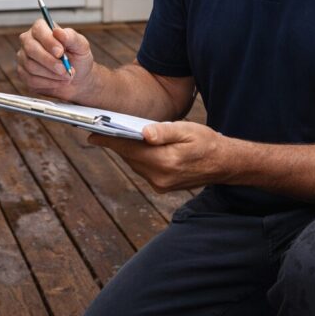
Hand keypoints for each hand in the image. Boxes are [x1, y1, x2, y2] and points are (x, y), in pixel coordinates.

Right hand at [16, 20, 96, 100]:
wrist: (78, 80)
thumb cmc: (78, 59)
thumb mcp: (81, 46)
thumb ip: (71, 38)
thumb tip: (58, 32)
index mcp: (42, 28)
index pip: (39, 30)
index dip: (49, 41)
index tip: (60, 52)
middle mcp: (29, 40)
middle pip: (31, 49)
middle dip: (50, 61)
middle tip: (65, 69)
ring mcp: (23, 57)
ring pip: (31, 66)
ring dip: (52, 74)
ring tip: (67, 76)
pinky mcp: (23, 74)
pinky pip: (31, 79)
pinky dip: (48, 83)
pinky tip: (59, 82)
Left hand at [88, 121, 226, 192]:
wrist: (224, 164)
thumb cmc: (206, 142)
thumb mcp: (188, 130)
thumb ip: (165, 132)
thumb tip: (143, 133)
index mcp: (166, 161)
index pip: (130, 149)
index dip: (109, 140)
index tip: (91, 134)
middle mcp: (160, 177)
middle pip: (130, 156)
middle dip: (117, 142)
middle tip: (101, 128)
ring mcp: (160, 184)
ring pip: (135, 164)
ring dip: (127, 150)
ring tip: (116, 135)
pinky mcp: (162, 187)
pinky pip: (143, 169)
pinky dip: (138, 158)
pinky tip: (138, 146)